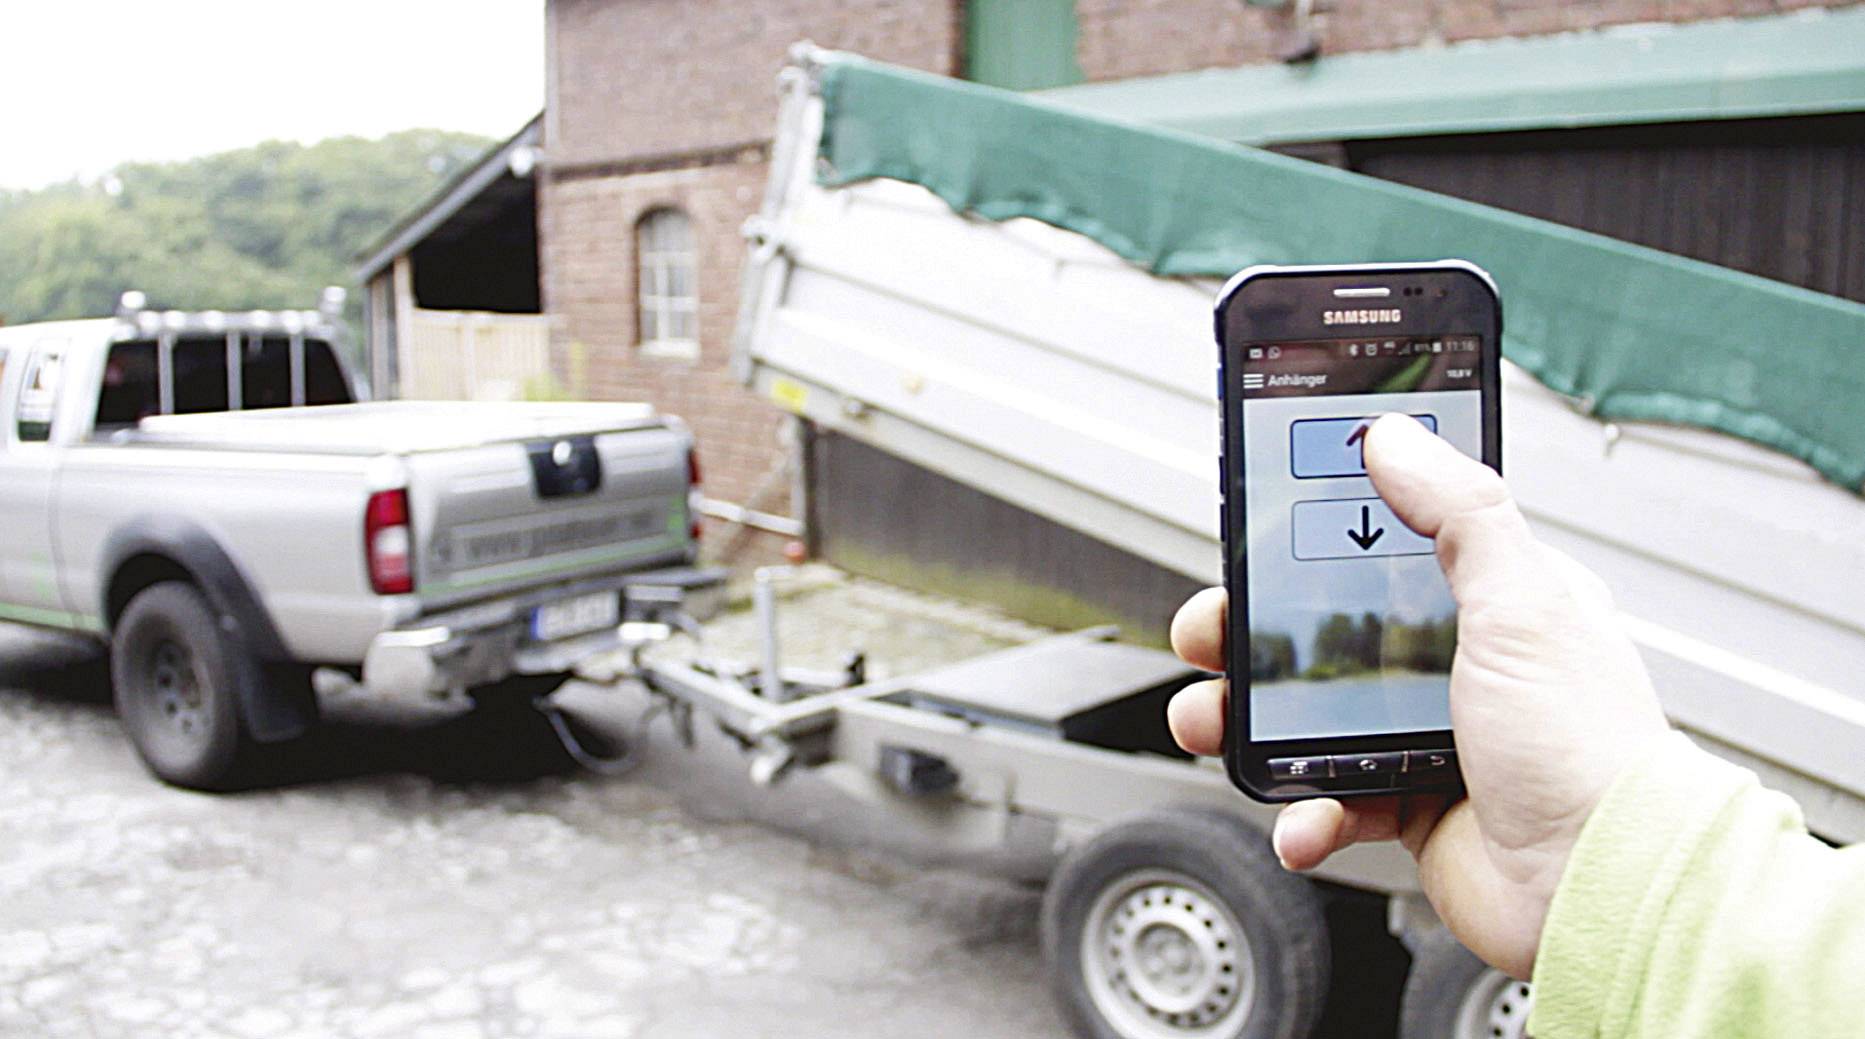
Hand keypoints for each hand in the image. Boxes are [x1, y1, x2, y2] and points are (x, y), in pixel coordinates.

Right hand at [1167, 414, 1669, 978]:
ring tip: (1216, 726)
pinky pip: (1329, 801)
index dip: (1308, 541)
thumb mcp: (1522, 604)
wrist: (1603, 887)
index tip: (1251, 539)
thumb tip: (1394, 437)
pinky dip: (1303, 813)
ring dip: (1250, 725)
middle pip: (1323, 633)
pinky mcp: (1410, 808)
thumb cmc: (1589, 749)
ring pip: (1306, 717)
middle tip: (1211, 638)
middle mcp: (1455, 666)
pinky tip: (1304, 817)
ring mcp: (1427, 738)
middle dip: (1250, 639)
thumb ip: (1459, 513)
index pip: (1379, 546)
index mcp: (1488, 603)